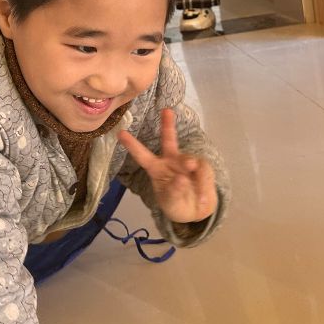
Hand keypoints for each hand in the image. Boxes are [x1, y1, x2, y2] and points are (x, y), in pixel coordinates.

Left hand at [118, 109, 216, 223]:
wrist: (197, 212)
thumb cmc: (176, 204)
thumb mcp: (171, 203)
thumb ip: (174, 192)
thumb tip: (182, 178)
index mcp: (156, 169)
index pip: (142, 156)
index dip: (132, 145)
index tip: (120, 133)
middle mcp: (170, 160)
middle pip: (168, 140)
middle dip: (167, 124)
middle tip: (166, 111)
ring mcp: (187, 162)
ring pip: (188, 160)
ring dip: (188, 168)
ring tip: (187, 185)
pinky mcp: (202, 167)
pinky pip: (203, 170)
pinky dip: (203, 186)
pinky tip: (201, 199)